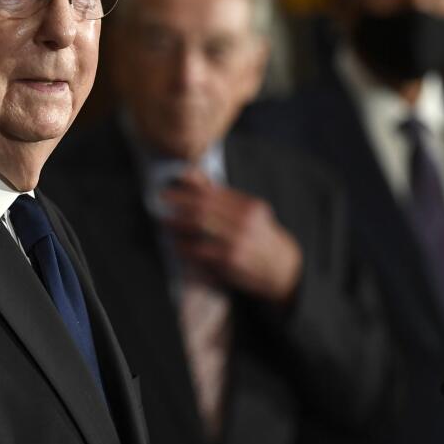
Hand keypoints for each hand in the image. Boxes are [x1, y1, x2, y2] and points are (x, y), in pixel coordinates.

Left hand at [161, 170, 303, 306]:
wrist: (284, 269)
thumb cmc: (259, 237)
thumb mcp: (248, 213)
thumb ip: (220, 196)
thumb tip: (189, 174)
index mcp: (249, 205)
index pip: (211, 193)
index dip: (186, 190)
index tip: (167, 189)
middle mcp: (245, 221)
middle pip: (203, 208)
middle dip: (177, 204)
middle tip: (159, 203)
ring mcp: (238, 241)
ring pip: (199, 227)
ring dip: (177, 224)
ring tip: (165, 223)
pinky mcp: (231, 261)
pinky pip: (201, 251)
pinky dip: (185, 247)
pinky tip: (177, 246)